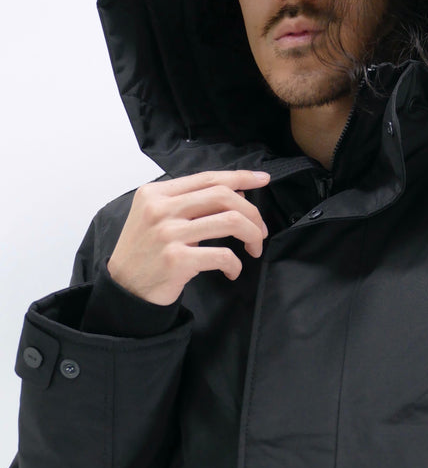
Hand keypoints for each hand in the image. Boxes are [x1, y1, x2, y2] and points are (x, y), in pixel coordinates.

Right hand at [106, 170, 270, 304]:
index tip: (262, 180)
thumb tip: (237, 194)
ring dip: (252, 235)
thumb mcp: (158, 217)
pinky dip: (235, 264)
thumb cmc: (146, 253)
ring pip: (231, 221)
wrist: (124, 290)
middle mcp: (161, 209)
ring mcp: (168, 233)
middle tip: (260, 230)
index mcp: (156, 193)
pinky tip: (232, 271)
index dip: (240, 177)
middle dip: (252, 212)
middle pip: (223, 195)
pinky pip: (223, 255)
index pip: (208, 178)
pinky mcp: (177, 260)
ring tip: (253, 248)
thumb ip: (190, 203)